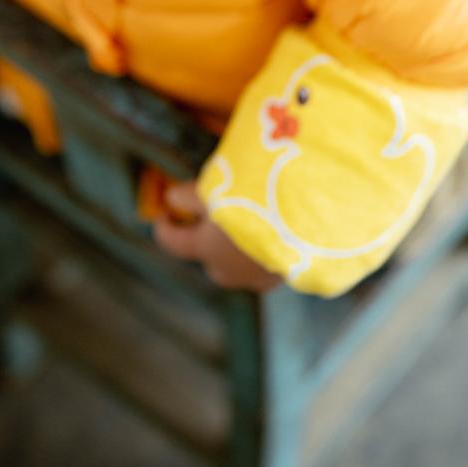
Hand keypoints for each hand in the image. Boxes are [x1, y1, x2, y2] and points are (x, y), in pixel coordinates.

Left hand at [152, 182, 282, 291]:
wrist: (304, 221)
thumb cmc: (253, 200)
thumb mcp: (215, 189)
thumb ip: (190, 196)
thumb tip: (171, 198)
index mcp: (206, 249)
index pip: (173, 243)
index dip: (164, 226)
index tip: (163, 212)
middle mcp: (228, 271)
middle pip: (209, 261)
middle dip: (206, 244)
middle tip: (212, 218)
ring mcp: (258, 278)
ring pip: (238, 266)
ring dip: (236, 249)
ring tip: (247, 222)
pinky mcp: (286, 276)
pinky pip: (265, 266)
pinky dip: (263, 252)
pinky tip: (274, 232)